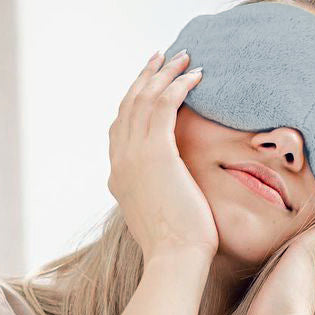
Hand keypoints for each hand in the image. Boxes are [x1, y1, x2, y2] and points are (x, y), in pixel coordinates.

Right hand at [107, 49, 219, 264]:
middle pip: (129, 105)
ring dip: (165, 73)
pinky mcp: (156, 153)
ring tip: (184, 56)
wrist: (175, 258)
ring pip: (146, 100)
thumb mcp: (160, 213)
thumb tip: (171, 188)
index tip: (149, 82)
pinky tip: (195, 75)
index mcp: (118, 175)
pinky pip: (164, 106)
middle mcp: (120, 161)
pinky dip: (178, 86)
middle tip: (162, 56)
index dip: (134, 99)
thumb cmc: (176, 245)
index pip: (120, 127)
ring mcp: (134, 156)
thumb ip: (158, 193)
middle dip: (146, 76)